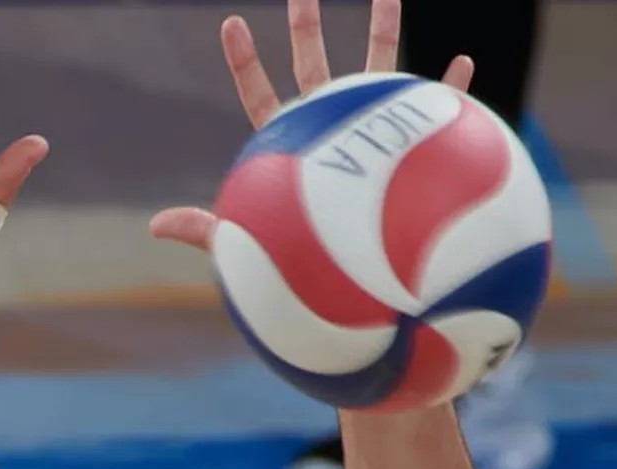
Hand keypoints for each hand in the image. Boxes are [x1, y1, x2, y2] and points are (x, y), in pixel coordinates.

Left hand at [149, 0, 471, 251]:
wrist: (358, 294)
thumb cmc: (300, 274)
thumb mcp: (249, 247)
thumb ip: (206, 230)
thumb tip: (154, 226)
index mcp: (292, 146)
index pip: (260, 96)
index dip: (244, 61)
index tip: (230, 23)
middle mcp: (330, 132)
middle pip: (314, 68)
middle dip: (306, 27)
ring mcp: (373, 137)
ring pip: (378, 73)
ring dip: (382, 33)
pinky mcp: (414, 153)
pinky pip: (435, 116)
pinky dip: (450, 91)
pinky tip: (461, 64)